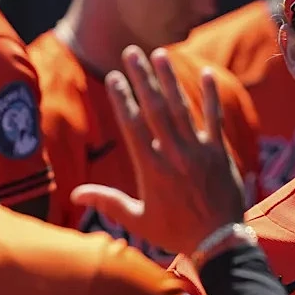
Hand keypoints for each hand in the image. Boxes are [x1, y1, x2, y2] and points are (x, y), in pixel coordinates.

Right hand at [71, 46, 244, 255]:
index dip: (123, 99)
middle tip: (132, 52)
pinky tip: (207, 73)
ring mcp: (198, 152)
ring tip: (160, 54)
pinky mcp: (220, 154)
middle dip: (142, 78)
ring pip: (182, 109)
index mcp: (150, 169)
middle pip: (155, 109)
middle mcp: (173, 155)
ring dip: (170, 80)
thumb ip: (107, 202)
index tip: (114, 77)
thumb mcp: (137, 220)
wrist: (218, 243)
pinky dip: (211, 97)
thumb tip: (75, 195)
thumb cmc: (175, 233)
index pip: (132, 125)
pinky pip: (215, 119)